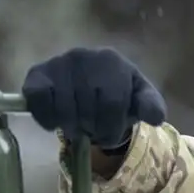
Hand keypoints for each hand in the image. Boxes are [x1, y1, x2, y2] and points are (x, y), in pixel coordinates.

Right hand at [22, 47, 166, 148]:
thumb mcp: (140, 100)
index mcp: (112, 61)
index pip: (112, 104)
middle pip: (87, 108)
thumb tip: (156, 118)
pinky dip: (45, 118)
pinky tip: (56, 121)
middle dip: (92, 129)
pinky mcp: (37, 73)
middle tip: (93, 130)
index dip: (111, 128)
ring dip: (71, 126)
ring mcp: (59, 63)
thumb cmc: (120, 93)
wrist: (93, 82)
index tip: (110, 136)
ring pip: (62, 108)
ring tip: (77, 125)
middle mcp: (83, 56)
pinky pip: (37, 100)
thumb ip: (151, 106)